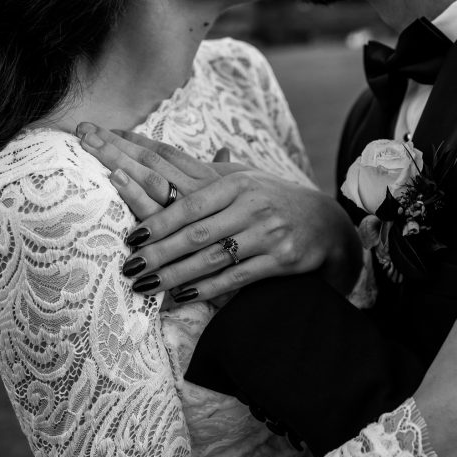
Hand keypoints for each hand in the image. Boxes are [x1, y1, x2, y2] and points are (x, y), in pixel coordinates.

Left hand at [77, 124, 362, 297]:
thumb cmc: (274, 201)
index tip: (131, 236)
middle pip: (195, 231)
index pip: (189, 201)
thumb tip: (158, 158)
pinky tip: (179, 298)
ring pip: (211, 257)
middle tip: (129, 266)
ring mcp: (267, 233)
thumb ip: (206, 174)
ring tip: (145, 286)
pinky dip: (204, 290)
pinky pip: (234, 278)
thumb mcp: (245, 180)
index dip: (157, 217)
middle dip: (158, 252)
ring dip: (173, 275)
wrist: (326, 224)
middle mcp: (252, 205)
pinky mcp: (280, 259)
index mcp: (237, 183)